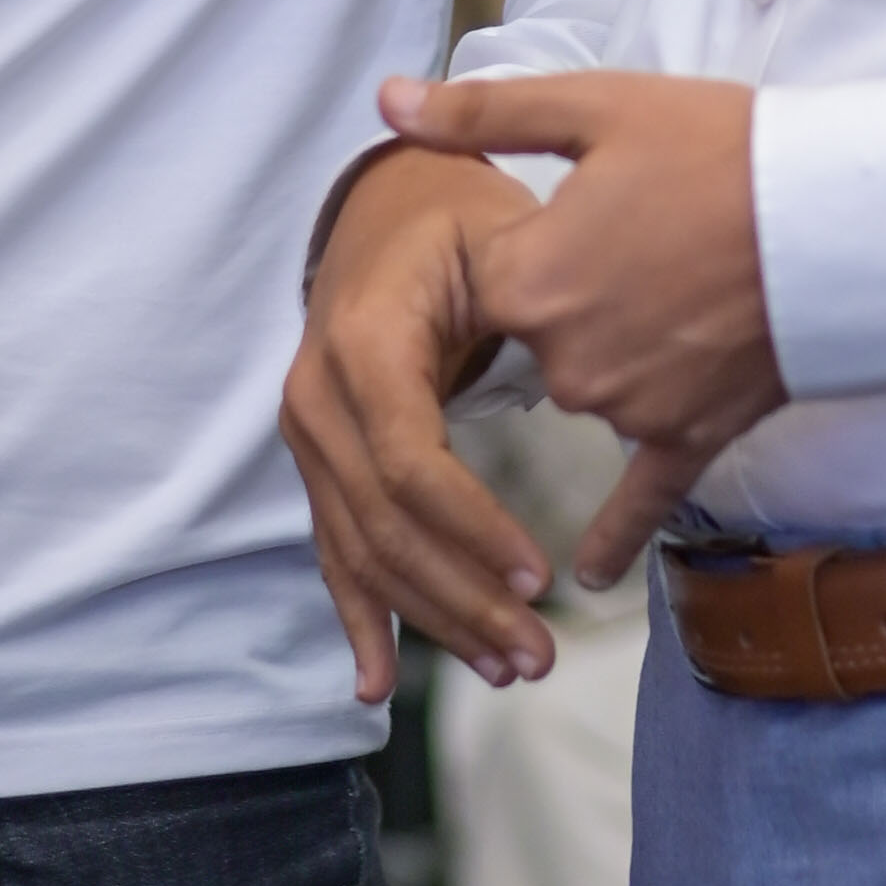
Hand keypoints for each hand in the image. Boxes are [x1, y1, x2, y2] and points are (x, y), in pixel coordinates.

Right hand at [280, 146, 562, 703]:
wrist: (386, 204)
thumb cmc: (460, 217)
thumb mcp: (497, 232)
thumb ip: (524, 292)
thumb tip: (575, 357)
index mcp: (363, 342)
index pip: (409, 462)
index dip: (471, 528)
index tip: (539, 575)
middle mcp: (318, 397)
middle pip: (385, 525)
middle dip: (463, 599)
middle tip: (539, 656)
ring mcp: (310, 436)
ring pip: (364, 552)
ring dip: (432, 620)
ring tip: (509, 667)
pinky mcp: (321, 462)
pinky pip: (336, 550)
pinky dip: (360, 617)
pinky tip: (375, 681)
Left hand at [375, 67, 779, 579]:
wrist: (837, 220)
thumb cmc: (720, 151)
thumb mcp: (596, 108)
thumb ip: (480, 113)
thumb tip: (387, 99)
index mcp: (528, 278)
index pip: (483, 280)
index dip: (524, 240)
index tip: (566, 213)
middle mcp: (563, 359)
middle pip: (534, 337)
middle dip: (578, 293)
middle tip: (643, 237)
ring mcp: (627, 407)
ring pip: (588, 387)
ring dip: (620, 346)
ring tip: (686, 282)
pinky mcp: (688, 437)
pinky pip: (638, 499)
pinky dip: (614, 534)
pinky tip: (588, 575)